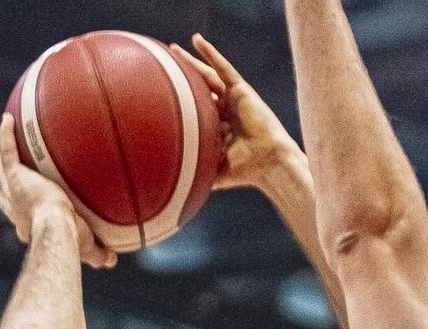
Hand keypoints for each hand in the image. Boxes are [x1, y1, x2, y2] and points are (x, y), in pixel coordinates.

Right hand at [0, 117, 116, 269]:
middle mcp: (15, 206)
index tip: (19, 198)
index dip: (16, 205)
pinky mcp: (15, 175)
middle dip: (0, 177)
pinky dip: (6, 135)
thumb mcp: (86, 249)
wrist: (58, 230)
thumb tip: (112, 261)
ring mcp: (12, 189)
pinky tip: (8, 119)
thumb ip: (99, 255)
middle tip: (0, 164)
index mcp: (26, 222)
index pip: (17, 212)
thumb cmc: (71, 243)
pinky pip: (8, 151)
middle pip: (2, 188)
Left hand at [172, 35, 304, 193]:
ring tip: (172, 50)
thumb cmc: (243, 171)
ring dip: (191, 62)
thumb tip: (172, 188)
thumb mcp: (213, 171)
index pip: (196, 111)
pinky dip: (211, 53)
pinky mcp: (241, 90)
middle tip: (164, 65)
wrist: (267, 163)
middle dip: (183, 77)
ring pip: (208, 75)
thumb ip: (196, 172)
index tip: (160, 96)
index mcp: (219, 129)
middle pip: (199, 89)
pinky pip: (223, 67)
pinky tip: (197, 41)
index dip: (181, 103)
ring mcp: (233, 99)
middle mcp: (225, 112)